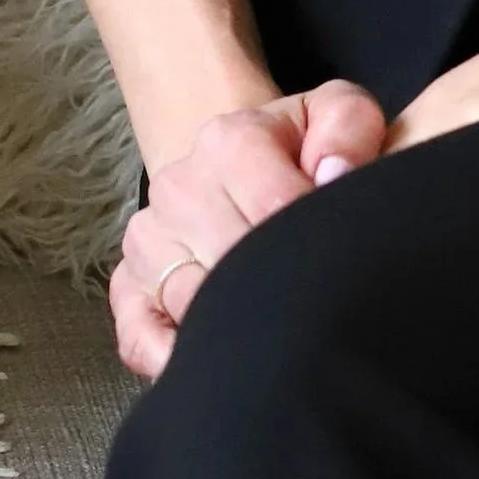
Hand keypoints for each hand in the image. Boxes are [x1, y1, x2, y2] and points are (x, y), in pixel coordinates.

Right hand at [111, 78, 386, 379]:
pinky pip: (139, 338)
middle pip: (232, 263)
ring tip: (277, 331)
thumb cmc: (299, 151)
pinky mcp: (129, 288)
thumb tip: (334, 175)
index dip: (315, 240)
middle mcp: (178, 187)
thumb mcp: (337, 117)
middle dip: (281, 288)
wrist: (241, 167)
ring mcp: (148, 241)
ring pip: (189, 302)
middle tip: (313, 303)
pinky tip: (215, 360)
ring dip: (234, 325)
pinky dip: (172, 358)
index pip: (275, 207)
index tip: (337, 254)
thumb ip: (349, 130)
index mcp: (228, 139)